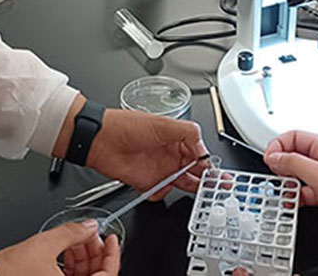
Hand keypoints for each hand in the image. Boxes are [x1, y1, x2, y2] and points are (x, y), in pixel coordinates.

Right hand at [0, 221, 119, 275]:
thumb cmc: (8, 273)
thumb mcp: (44, 245)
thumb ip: (72, 233)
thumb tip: (89, 226)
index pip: (108, 274)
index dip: (112, 254)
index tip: (111, 239)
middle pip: (96, 274)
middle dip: (94, 251)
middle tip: (89, 234)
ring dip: (82, 256)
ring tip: (74, 239)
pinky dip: (71, 265)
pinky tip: (64, 250)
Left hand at [88, 109, 209, 198]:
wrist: (99, 139)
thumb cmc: (126, 126)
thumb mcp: (163, 124)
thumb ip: (188, 133)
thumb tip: (203, 148)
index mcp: (176, 139)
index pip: (200, 155)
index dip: (209, 164)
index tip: (216, 173)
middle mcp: (169, 155)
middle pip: (195, 172)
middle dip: (207, 180)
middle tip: (218, 187)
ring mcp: (158, 170)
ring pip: (180, 185)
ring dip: (188, 189)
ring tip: (194, 189)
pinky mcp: (145, 183)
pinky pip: (159, 194)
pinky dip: (160, 193)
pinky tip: (159, 187)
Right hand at [263, 131, 317, 260]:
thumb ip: (295, 164)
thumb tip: (275, 156)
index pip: (294, 136)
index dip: (278, 146)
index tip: (270, 160)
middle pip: (293, 155)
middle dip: (280, 165)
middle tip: (276, 177)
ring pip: (296, 175)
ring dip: (286, 183)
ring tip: (283, 191)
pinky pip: (303, 193)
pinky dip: (295, 198)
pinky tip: (293, 203)